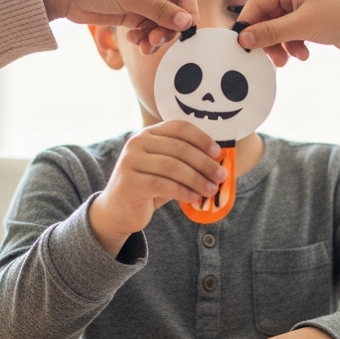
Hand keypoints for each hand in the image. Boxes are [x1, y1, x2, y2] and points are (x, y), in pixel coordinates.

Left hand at [33, 0, 197, 32]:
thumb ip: (160, 10)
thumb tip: (187, 22)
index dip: (188, 13)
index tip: (185, 31)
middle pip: (175, 12)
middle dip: (168, 29)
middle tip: (155, 40)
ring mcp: (143, 0)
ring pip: (161, 24)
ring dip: (155, 37)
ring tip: (143, 45)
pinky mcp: (132, 14)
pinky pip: (148, 30)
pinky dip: (144, 38)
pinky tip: (133, 40)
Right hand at [88, 121, 225, 256]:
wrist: (118, 210)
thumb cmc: (149, 187)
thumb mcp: (166, 169)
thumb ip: (185, 161)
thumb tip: (218, 162)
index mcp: (148, 133)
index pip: (179, 127)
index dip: (201, 138)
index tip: (218, 153)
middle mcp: (137, 142)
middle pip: (179, 148)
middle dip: (204, 163)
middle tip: (221, 176)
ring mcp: (130, 161)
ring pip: (173, 167)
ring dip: (197, 179)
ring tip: (211, 190)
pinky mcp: (130, 182)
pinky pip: (163, 185)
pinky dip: (183, 191)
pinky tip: (194, 198)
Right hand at [133, 0, 339, 66]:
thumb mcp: (301, 26)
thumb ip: (270, 32)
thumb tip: (242, 39)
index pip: (256, 3)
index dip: (248, 26)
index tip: (242, 48)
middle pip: (266, 17)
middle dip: (268, 40)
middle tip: (271, 60)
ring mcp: (304, 4)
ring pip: (279, 28)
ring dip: (281, 46)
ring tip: (289, 60)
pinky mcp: (312, 18)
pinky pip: (292, 33)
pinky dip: (294, 45)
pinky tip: (304, 55)